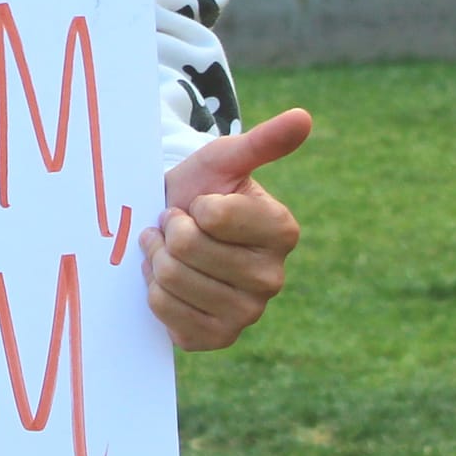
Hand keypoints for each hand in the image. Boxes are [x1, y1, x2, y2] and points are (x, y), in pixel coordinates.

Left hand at [143, 109, 310, 349]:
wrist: (172, 232)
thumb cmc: (200, 193)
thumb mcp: (224, 162)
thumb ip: (261, 142)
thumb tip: (303, 117)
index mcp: (282, 231)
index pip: (211, 215)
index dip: (192, 205)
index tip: (199, 205)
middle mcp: (272, 278)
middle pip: (186, 248)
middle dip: (168, 231)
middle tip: (176, 228)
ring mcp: (247, 313)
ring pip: (172, 279)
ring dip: (156, 259)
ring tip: (169, 251)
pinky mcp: (217, 338)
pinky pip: (165, 312)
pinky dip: (153, 291)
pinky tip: (167, 282)